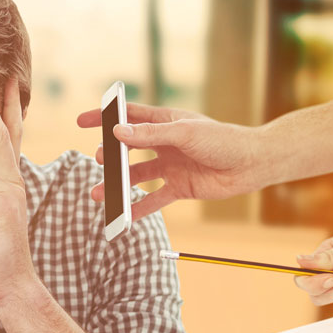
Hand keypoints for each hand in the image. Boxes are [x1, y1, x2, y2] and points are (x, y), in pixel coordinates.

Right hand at [76, 103, 263, 218]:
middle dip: (110, 155)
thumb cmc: (223, 140)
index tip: (81, 121)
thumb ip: (150, 134)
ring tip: (99, 194)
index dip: (105, 117)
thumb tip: (117, 132)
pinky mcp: (179, 187)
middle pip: (128, 148)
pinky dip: (138, 208)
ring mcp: (170, 166)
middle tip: (98, 161)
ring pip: (136, 176)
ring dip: (118, 185)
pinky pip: (154, 199)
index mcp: (165, 122)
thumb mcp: (184, 133)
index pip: (128, 116)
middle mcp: (165, 143)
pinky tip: (123, 216)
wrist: (251, 165)